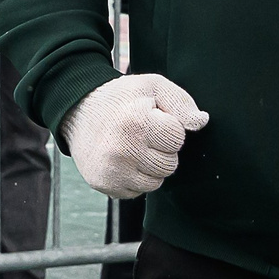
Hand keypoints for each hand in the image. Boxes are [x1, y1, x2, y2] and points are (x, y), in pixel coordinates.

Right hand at [59, 73, 208, 198]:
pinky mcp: (103, 184)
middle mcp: (122, 150)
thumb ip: (181, 103)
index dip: (169, 128)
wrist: (78, 110)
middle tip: (143, 134)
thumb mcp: (152, 87)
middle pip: (169, 165)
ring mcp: (111, 171)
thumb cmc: (121, 98)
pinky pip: (136, 192)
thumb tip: (200, 122)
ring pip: (155, 182)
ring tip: (133, 147)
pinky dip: (133, 178)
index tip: (154, 120)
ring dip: (150, 167)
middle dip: (162, 150)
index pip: (177, 139)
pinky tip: (122, 159)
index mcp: (137, 122)